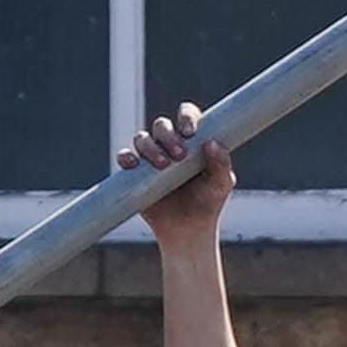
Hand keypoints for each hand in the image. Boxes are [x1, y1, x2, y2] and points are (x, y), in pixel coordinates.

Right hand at [121, 103, 233, 245]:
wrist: (189, 230)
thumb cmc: (208, 202)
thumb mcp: (221, 185)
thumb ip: (221, 164)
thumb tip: (212, 143)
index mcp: (192, 140)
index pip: (187, 116)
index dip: (187, 117)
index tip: (190, 131)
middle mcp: (169, 144)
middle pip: (162, 125)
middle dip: (168, 136)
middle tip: (179, 156)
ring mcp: (150, 157)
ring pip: (142, 138)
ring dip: (150, 147)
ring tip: (163, 165)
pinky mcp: (134, 173)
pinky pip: (125, 158)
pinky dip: (126, 157)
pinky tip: (132, 164)